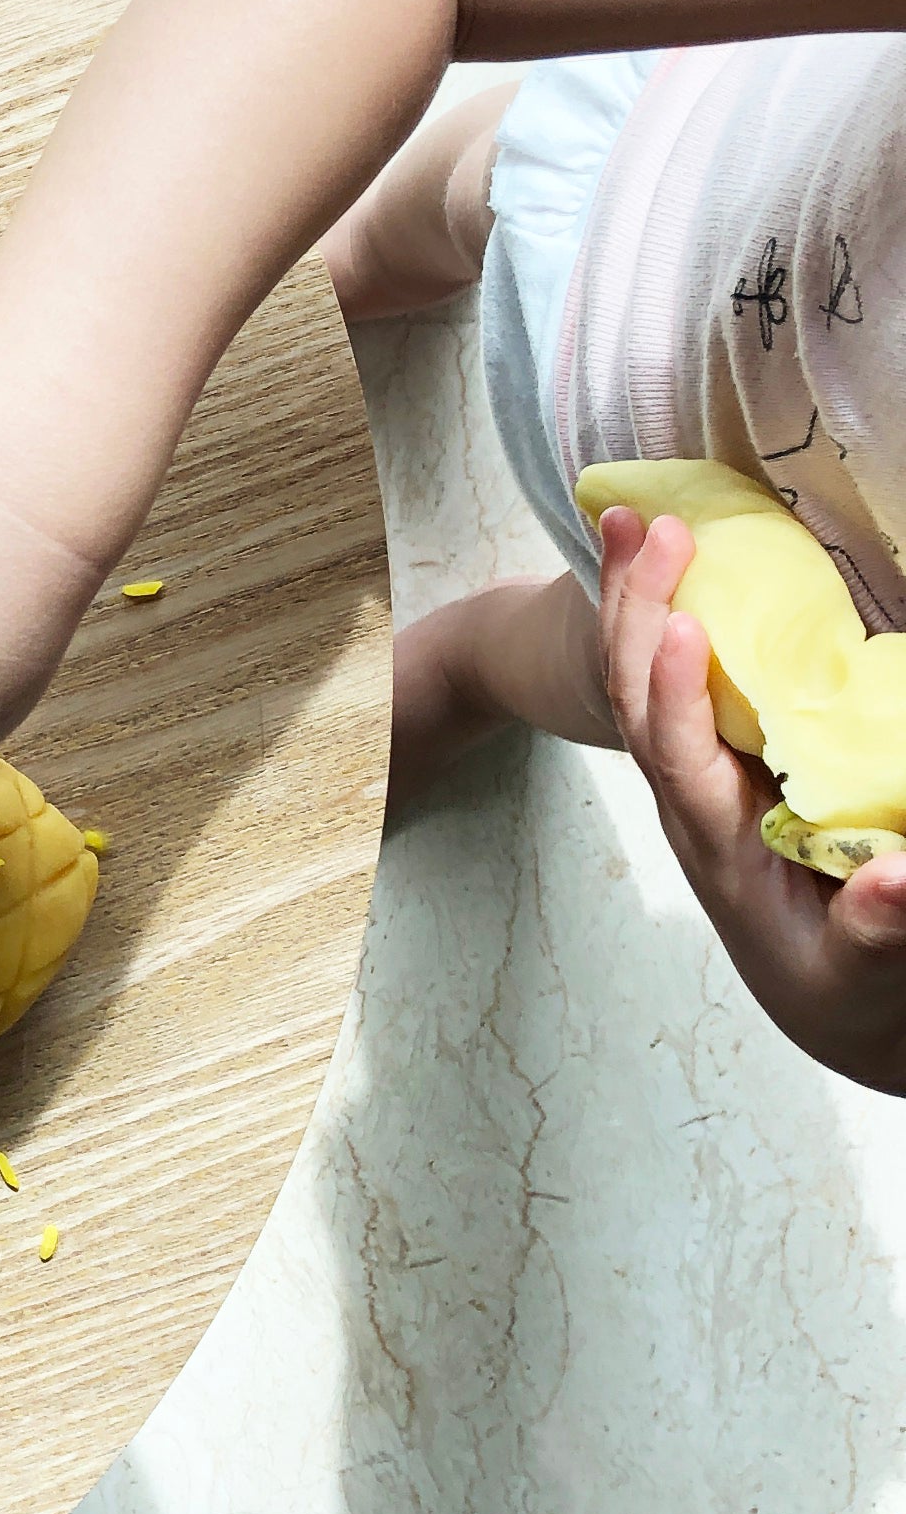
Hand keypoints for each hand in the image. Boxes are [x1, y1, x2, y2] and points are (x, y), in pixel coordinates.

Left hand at [598, 504, 905, 1090]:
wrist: (833, 994)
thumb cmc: (848, 982)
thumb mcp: (866, 971)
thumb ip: (880, 930)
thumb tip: (896, 883)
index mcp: (720, 842)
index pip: (679, 759)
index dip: (675, 695)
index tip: (685, 627)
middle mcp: (692, 799)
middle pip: (637, 699)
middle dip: (634, 613)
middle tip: (647, 526)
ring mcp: (699, 775)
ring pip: (644, 680)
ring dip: (636, 600)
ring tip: (634, 519)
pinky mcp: (720, 760)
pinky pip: (677, 681)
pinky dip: (664, 617)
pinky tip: (670, 562)